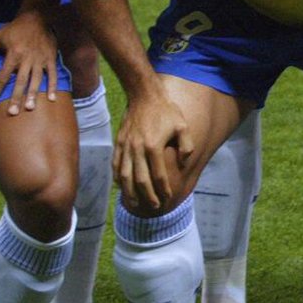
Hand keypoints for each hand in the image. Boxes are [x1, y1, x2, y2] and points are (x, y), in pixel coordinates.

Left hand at [0, 10, 61, 112]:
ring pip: (36, 80)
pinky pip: (52, 74)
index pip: (3, 75)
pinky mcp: (50, 59)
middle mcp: (27, 59)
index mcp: (13, 54)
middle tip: (12, 112)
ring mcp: (40, 60)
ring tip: (30, 108)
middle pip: (21, 81)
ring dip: (33, 94)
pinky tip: (52, 99)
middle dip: (16, 97)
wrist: (37, 17)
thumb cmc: (13, 29)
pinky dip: (53, 86)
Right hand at [113, 84, 194, 213]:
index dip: (163, 189)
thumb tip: (183, 163)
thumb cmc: (166, 111)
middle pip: (141, 180)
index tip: (168, 197)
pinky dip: (117, 178)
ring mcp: (126, 147)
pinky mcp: (119, 143)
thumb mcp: (182, 126)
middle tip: (155, 206)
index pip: (158, 175)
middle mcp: (137, 149)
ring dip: (130, 192)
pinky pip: (116, 165)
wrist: (144, 95)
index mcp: (154, 146)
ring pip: (125, 176)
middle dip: (148, 196)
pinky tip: (121, 186)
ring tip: (135, 203)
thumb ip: (186, 146)